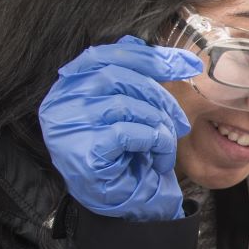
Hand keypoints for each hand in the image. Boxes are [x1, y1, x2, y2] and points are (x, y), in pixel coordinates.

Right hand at [39, 37, 201, 221]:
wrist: (121, 207)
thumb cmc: (125, 155)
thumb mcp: (129, 110)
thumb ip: (131, 75)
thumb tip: (148, 41)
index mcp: (68, 85)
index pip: (107, 54)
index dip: (150, 56)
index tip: (188, 64)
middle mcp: (60, 103)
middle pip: (119, 76)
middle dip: (161, 95)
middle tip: (181, 120)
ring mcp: (67, 129)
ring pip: (127, 104)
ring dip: (159, 123)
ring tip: (167, 145)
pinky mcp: (83, 153)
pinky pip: (129, 132)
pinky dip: (153, 141)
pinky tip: (157, 156)